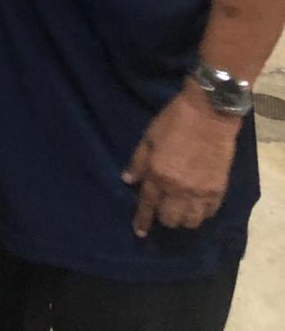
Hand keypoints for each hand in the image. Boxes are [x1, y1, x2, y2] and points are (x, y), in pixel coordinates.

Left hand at [122, 84, 240, 236]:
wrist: (208, 113)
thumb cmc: (174, 121)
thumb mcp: (149, 137)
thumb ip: (138, 161)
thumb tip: (127, 180)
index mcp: (158, 175)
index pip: (147, 205)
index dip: (142, 221)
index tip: (140, 232)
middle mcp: (178, 189)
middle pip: (170, 219)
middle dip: (164, 219)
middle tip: (163, 211)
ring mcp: (200, 192)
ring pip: (191, 222)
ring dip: (183, 220)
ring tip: (181, 211)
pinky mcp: (218, 190)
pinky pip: (209, 213)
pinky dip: (202, 213)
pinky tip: (198, 207)